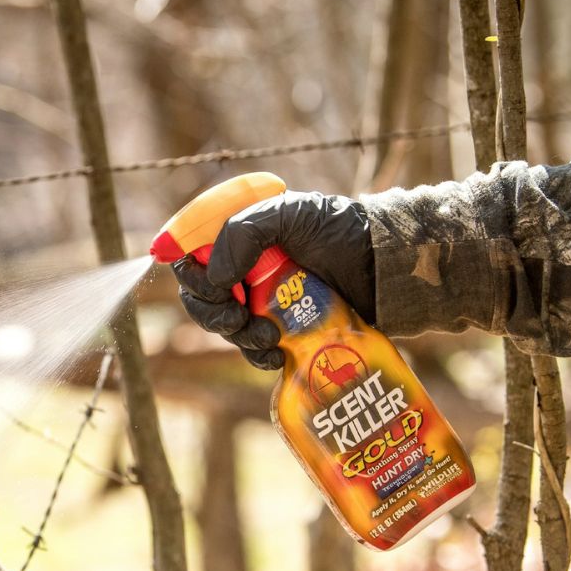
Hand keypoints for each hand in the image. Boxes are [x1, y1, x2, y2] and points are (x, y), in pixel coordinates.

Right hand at [171, 190, 373, 369]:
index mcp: (235, 235)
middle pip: (199, 297)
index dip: (192, 276)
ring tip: (268, 336)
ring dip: (238, 336)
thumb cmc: (338, 231)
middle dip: (211, 312)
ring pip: (223, 326)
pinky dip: (256, 356)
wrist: (382, 267)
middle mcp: (240, 267)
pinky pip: (251, 350)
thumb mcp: (290, 214)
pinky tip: (276, 355)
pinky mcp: (278, 329)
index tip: (215, 288)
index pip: (188, 256)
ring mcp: (257, 300)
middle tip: (236, 317)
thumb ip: (243, 234)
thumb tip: (216, 279)